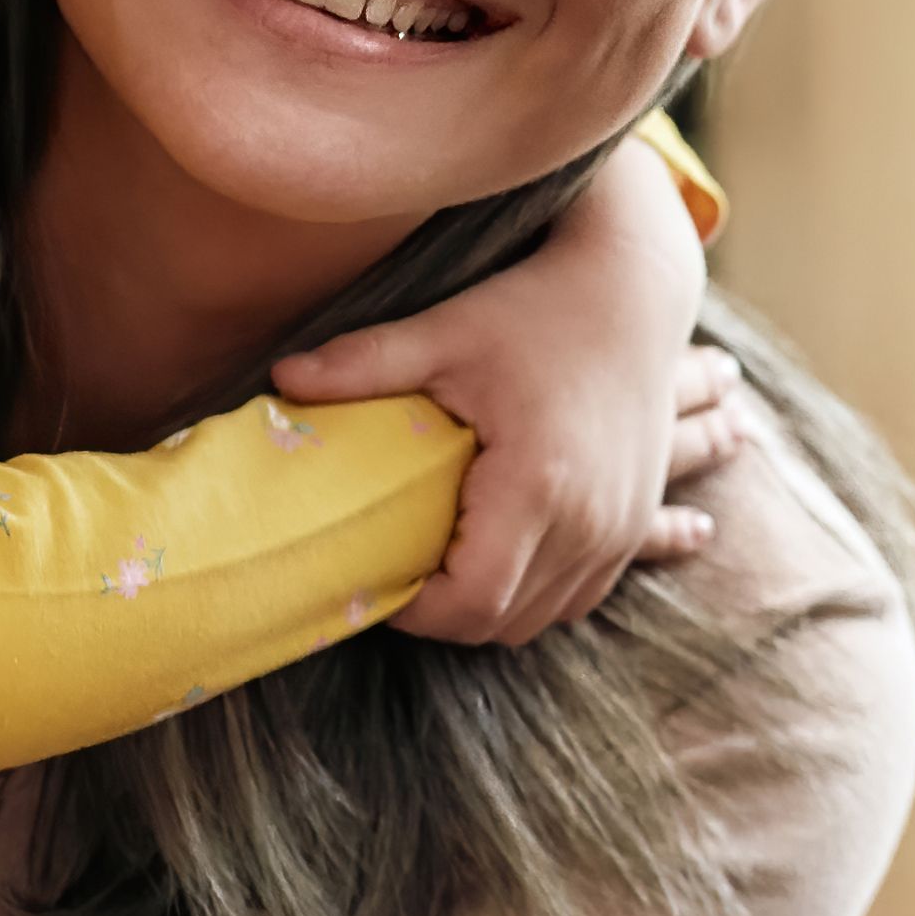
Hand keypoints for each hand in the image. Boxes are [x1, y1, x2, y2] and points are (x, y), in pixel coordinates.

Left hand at [279, 134, 721, 644]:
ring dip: (489, 604)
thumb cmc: (537, 308)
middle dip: (442, 610)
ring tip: (442, 559)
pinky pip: (579, 598)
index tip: (375, 571)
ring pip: (541, 620)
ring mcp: (620, 529)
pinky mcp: (634, 524)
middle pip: (500, 623)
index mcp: (536, 486)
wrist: (635, 292)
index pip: (469, 602)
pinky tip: (499, 554)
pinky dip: (535, 592)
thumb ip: (363, 364)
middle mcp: (589, 522)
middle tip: (395, 566)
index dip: (413, 609)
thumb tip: (279, 379)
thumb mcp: (446, 331)